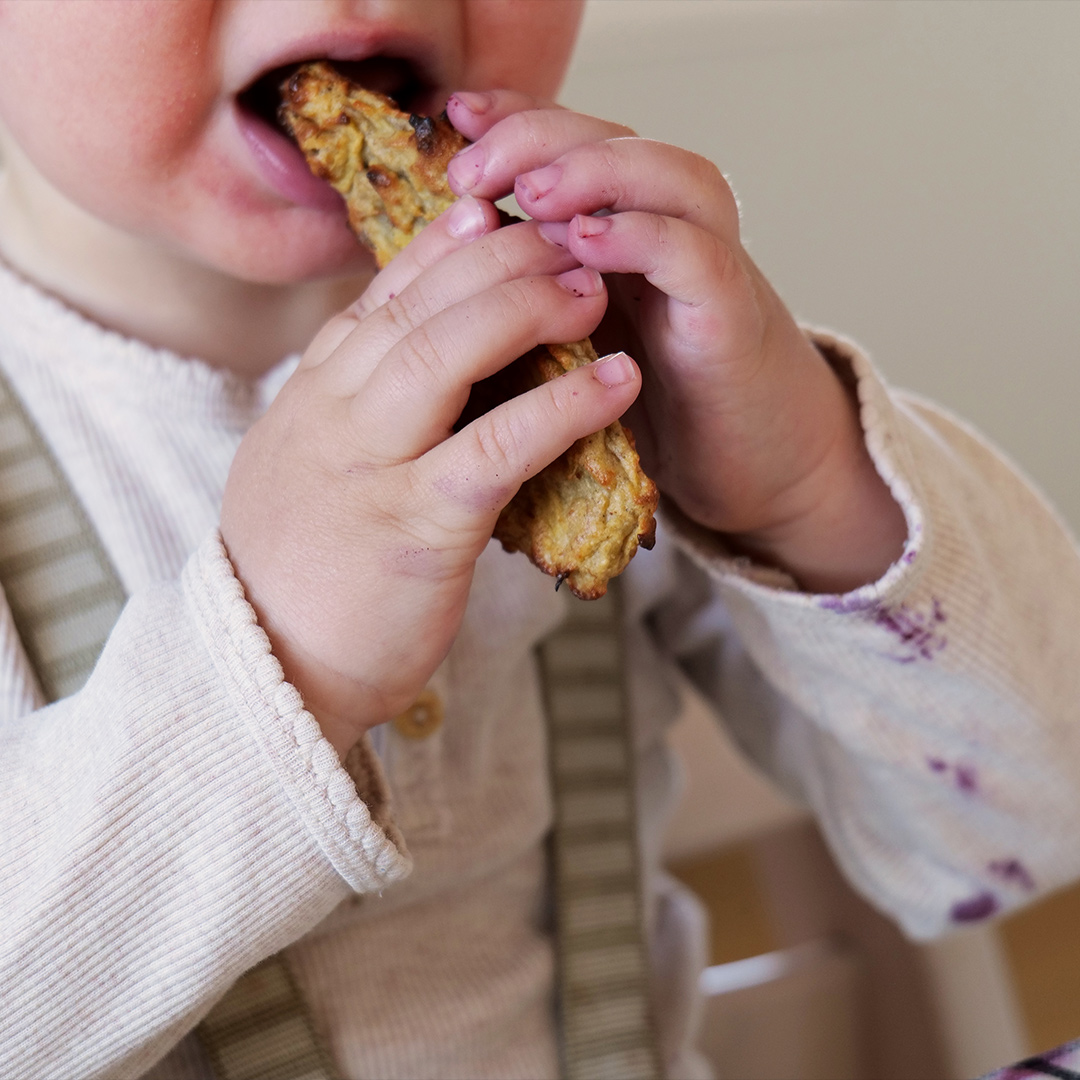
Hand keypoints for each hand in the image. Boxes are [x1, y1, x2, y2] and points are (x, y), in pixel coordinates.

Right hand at [220, 199, 640, 755]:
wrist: (271, 671)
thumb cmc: (303, 575)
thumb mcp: (306, 467)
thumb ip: (350, 408)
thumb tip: (406, 364)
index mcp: (313, 395)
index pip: (382, 295)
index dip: (443, 246)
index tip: (492, 211)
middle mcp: (334, 412)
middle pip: (420, 304)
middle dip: (500, 257)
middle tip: (566, 234)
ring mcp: (371, 465)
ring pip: (447, 352)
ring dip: (529, 307)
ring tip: (594, 286)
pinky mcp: (418, 526)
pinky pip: (497, 447)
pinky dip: (562, 407)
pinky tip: (617, 383)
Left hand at [446, 92, 905, 591]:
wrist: (748, 465)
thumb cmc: (653, 405)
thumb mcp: (578, 339)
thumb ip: (533, 294)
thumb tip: (449, 270)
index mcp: (625, 231)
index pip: (573, 144)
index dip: (517, 120)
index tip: (455, 119)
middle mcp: (671, 231)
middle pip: (616, 141)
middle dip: (540, 137)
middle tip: (474, 168)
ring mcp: (707, 269)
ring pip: (669, 178)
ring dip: (597, 173)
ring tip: (531, 191)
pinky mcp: (730, 320)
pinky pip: (698, 257)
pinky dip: (644, 238)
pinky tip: (585, 241)